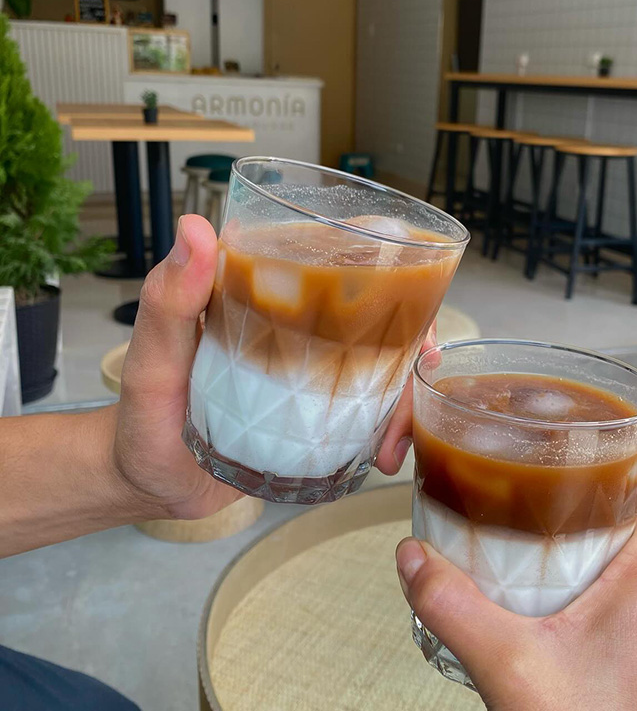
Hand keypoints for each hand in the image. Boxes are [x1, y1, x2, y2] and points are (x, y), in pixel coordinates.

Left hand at [113, 214, 425, 519]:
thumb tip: (196, 228)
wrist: (149, 483)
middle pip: (381, 319)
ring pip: (385, 371)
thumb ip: (168, 302)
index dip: (395, 269)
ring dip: (407, 403)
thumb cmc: (144, 415)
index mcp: (268, 298)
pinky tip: (388, 456)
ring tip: (393, 448)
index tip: (417, 304)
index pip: (340, 260)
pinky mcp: (318, 420)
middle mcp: (300, 331)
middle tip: (412, 397)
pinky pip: (370, 415)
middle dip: (414, 352)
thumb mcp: (153, 360)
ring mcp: (314, 377)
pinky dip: (391, 432)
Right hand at [395, 471, 636, 710]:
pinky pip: (619, 609)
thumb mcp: (507, 675)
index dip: (619, 462)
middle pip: (633, 526)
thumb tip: (410, 556)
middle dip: (581, 504)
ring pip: (624, 570)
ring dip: (578, 550)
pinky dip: (581, 592)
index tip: (569, 450)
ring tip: (519, 546)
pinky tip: (534, 611)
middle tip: (524, 495)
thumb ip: (454, 607)